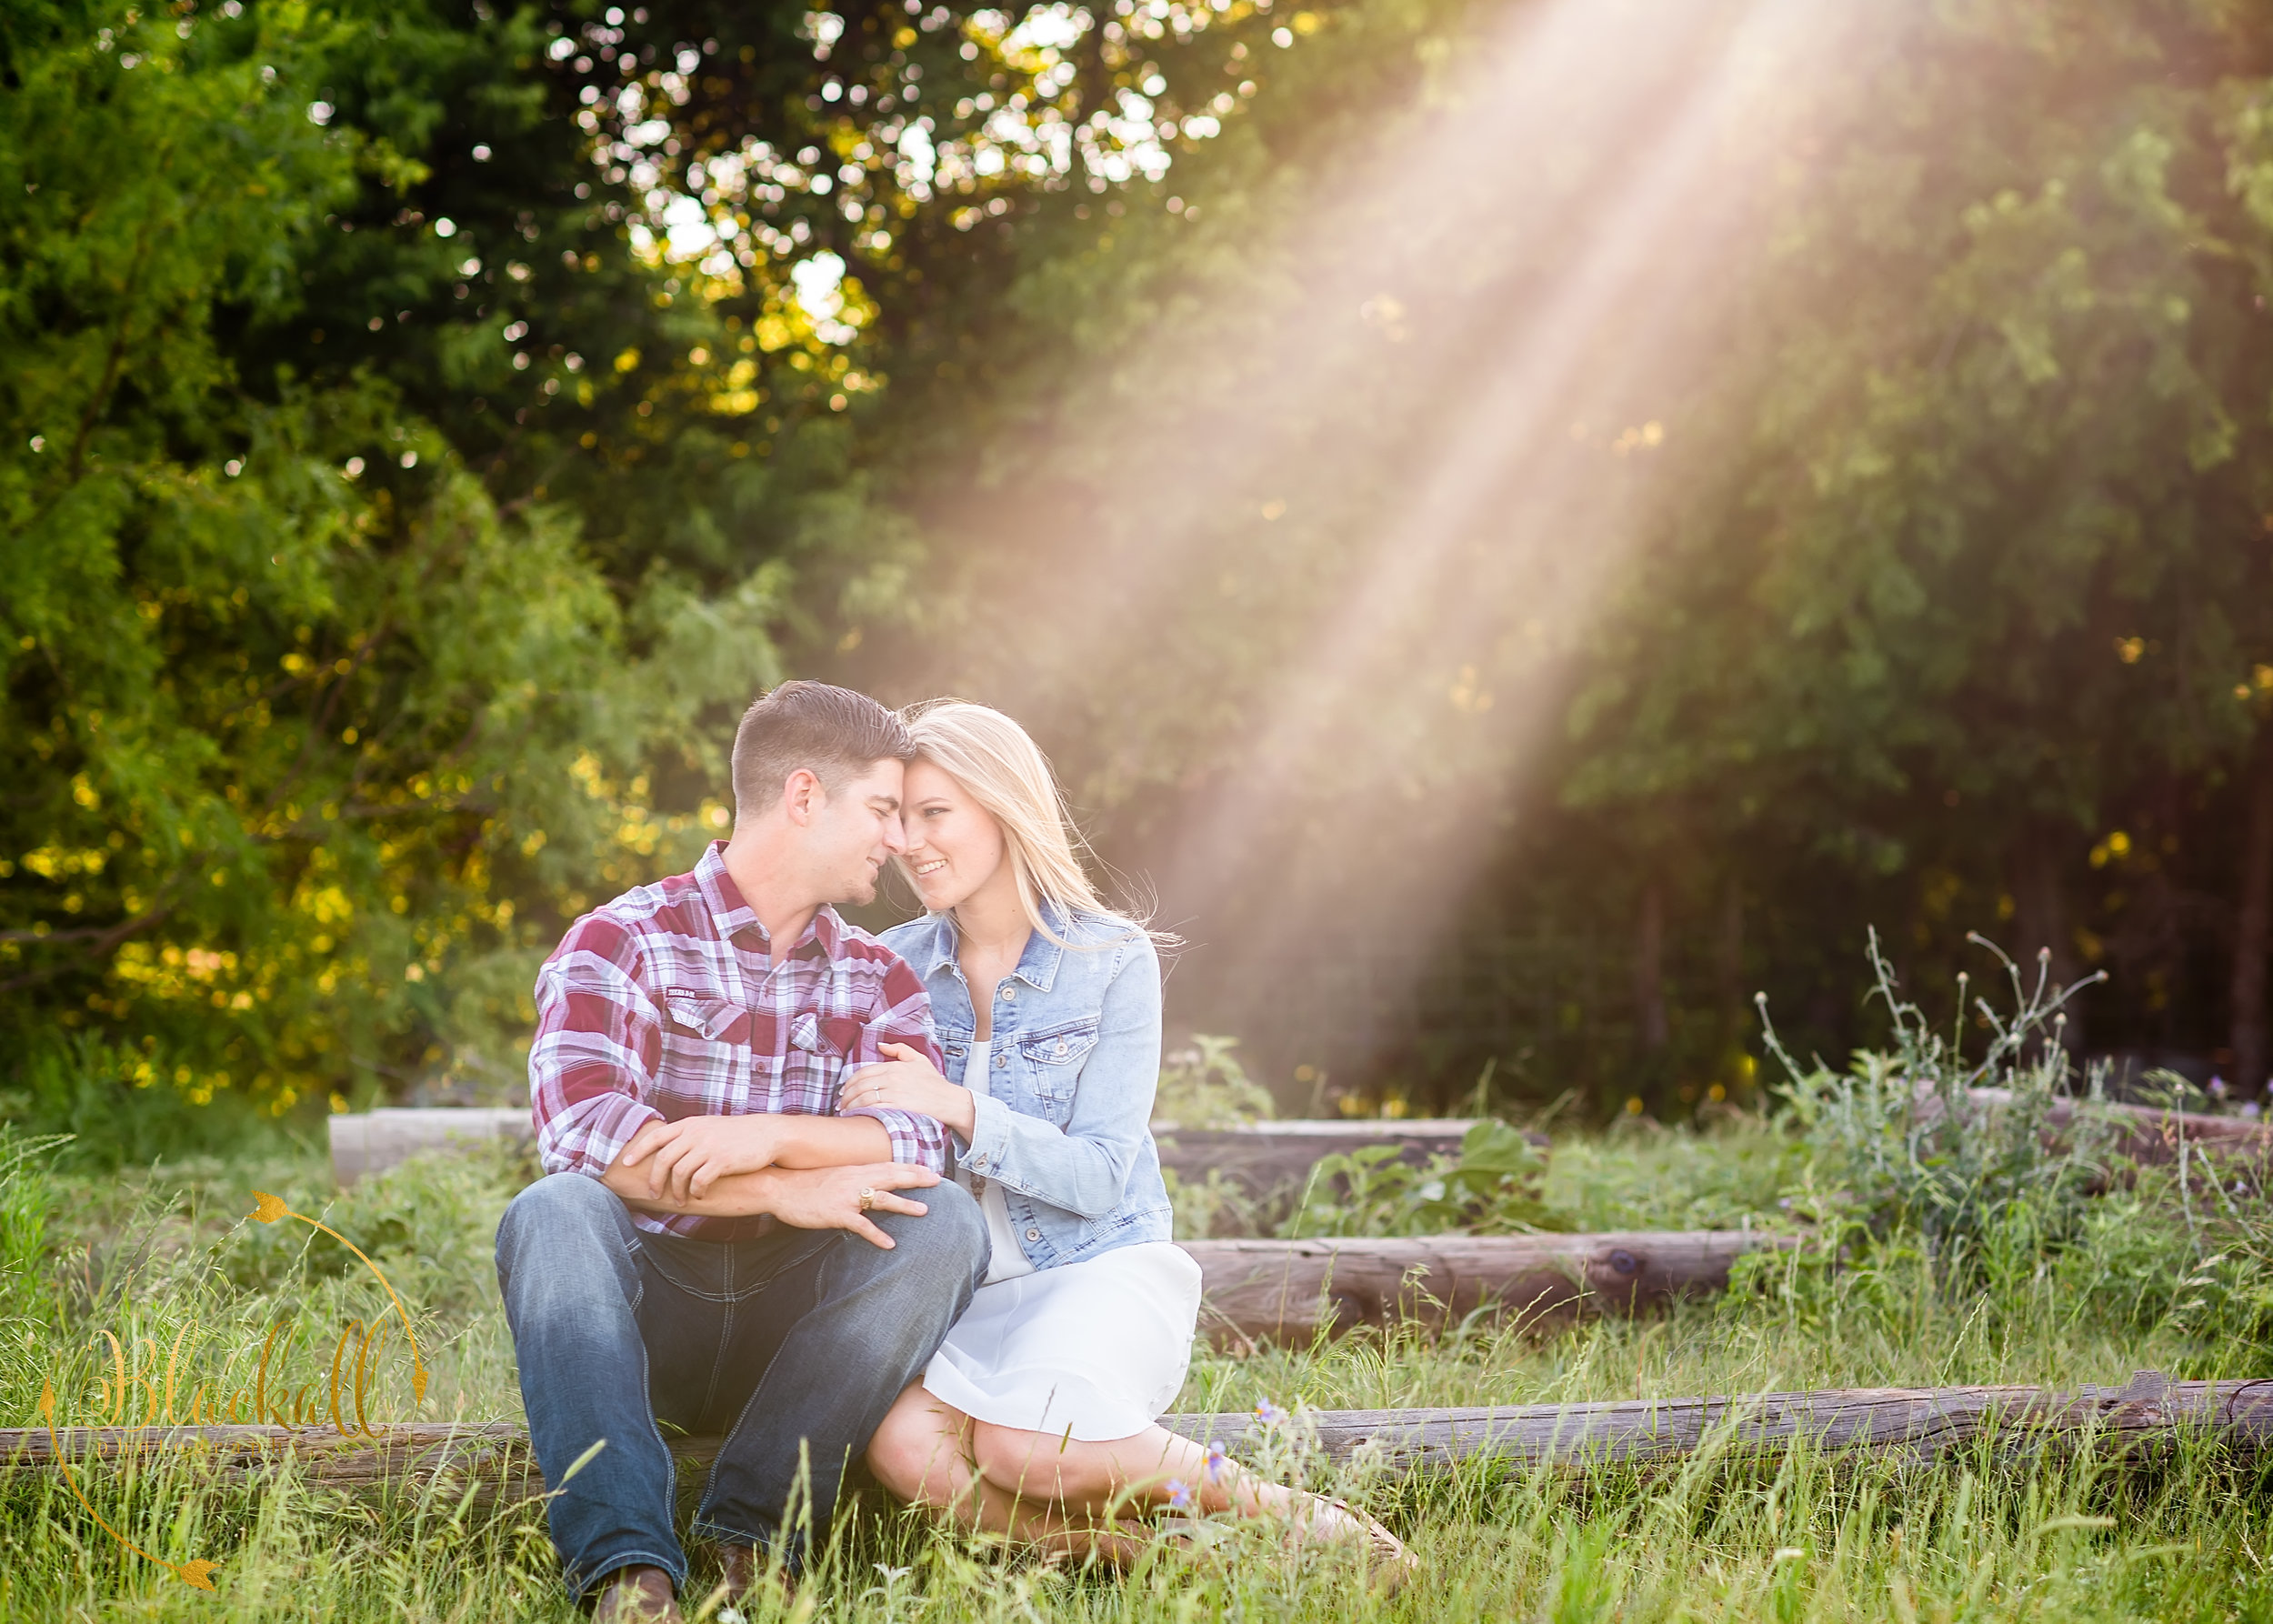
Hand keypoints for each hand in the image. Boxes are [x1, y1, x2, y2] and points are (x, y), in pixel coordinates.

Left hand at [616, 1115, 779, 1202]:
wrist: (767, 1134)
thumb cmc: (737, 1134)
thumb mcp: (709, 1126)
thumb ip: (689, 1134)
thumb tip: (667, 1147)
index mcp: (690, 1124)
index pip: (655, 1136)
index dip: (638, 1151)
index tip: (625, 1163)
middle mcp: (695, 1133)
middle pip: (663, 1159)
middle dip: (655, 1180)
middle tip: (653, 1194)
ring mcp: (708, 1147)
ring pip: (679, 1173)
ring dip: (676, 1191)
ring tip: (680, 1202)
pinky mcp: (721, 1161)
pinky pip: (699, 1181)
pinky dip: (695, 1192)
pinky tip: (700, 1197)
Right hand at [767, 1161, 940, 1248]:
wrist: (779, 1188)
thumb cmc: (804, 1183)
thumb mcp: (833, 1175)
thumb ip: (852, 1177)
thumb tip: (868, 1182)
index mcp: (855, 1170)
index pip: (888, 1166)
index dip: (910, 1167)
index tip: (930, 1169)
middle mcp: (855, 1180)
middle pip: (891, 1177)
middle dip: (916, 1178)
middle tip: (938, 1181)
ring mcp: (847, 1197)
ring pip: (882, 1198)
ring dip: (904, 1204)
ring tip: (924, 1210)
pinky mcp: (837, 1213)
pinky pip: (862, 1225)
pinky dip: (877, 1235)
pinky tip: (890, 1244)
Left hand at [842, 1042, 974, 1139]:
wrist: (949, 1101)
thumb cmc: (934, 1083)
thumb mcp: (919, 1059)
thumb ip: (899, 1049)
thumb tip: (881, 1045)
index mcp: (894, 1066)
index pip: (863, 1072)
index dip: (849, 1083)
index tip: (844, 1091)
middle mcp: (892, 1078)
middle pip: (860, 1086)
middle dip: (846, 1096)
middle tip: (840, 1104)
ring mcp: (895, 1093)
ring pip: (863, 1098)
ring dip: (850, 1106)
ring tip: (845, 1112)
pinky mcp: (897, 1107)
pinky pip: (873, 1109)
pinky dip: (861, 1112)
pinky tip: (856, 1117)